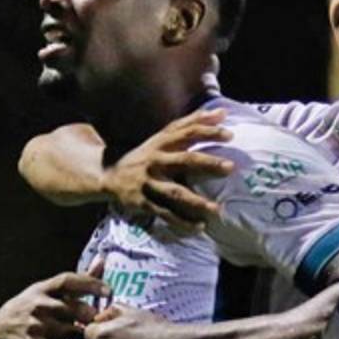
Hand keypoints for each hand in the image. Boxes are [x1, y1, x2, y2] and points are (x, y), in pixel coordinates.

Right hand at [0, 273, 108, 338]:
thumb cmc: (33, 310)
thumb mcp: (49, 291)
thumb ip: (78, 281)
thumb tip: (102, 260)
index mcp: (43, 289)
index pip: (68, 281)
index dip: (91, 284)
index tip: (109, 291)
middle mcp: (38, 305)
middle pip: (75, 310)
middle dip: (91, 318)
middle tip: (99, 324)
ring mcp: (34, 326)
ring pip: (72, 333)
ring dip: (85, 338)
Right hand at [102, 109, 234, 233]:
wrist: (107, 174)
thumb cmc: (147, 155)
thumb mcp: (164, 137)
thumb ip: (192, 124)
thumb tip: (223, 111)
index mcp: (161, 143)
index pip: (187, 133)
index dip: (207, 132)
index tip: (230, 135)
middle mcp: (155, 160)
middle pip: (184, 161)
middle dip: (208, 164)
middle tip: (231, 167)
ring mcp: (148, 183)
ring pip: (174, 192)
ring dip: (196, 201)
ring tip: (217, 209)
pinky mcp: (143, 202)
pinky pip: (165, 213)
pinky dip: (182, 221)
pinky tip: (200, 226)